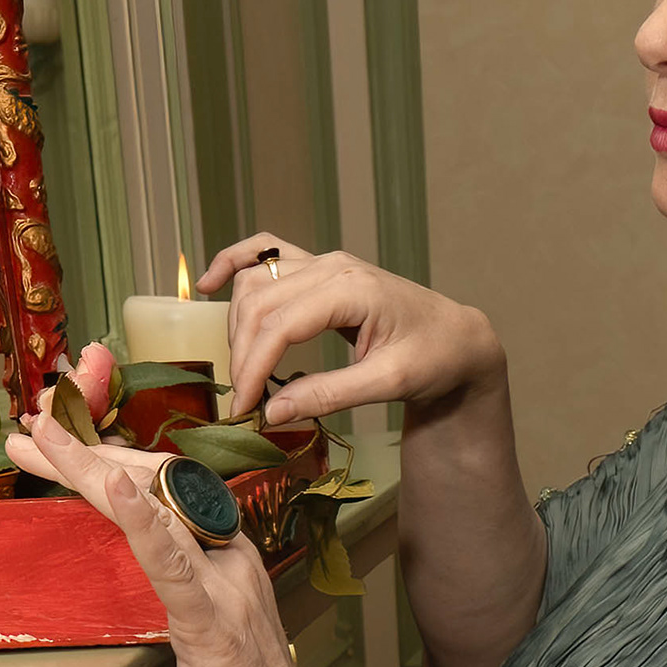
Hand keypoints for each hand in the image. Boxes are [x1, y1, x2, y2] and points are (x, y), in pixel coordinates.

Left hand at [6, 414, 353, 666]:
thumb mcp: (206, 627)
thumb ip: (177, 586)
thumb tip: (134, 561)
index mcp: (227, 553)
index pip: (166, 486)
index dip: (112, 455)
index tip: (61, 436)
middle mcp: (228, 556)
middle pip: (156, 484)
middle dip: (88, 451)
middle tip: (32, 426)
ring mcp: (223, 587)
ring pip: (156, 510)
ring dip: (95, 469)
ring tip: (47, 438)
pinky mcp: (211, 625)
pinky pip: (171, 566)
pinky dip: (141, 523)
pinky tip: (113, 490)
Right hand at [199, 235, 503, 423]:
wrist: (457, 339)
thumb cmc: (433, 358)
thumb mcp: (390, 383)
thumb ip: (330, 395)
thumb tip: (271, 413)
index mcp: (352, 290)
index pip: (281, 325)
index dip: (253, 367)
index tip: (242, 408)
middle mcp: (332, 267)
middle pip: (259, 303)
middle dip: (243, 353)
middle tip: (243, 401)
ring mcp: (324, 262)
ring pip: (256, 282)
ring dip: (237, 324)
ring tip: (243, 371)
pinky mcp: (320, 269)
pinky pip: (266, 253)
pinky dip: (235, 263)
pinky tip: (210, 285)